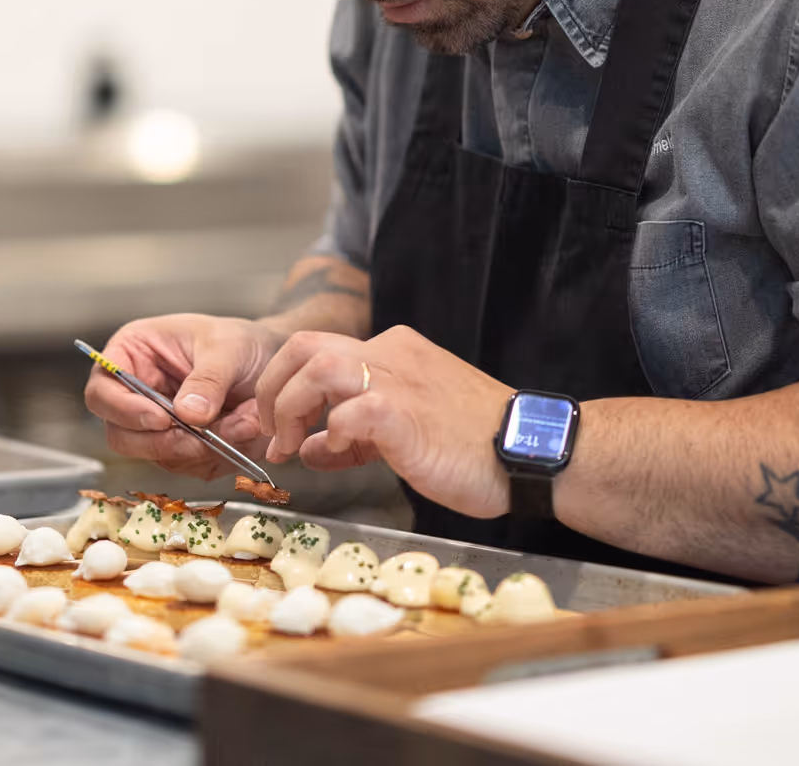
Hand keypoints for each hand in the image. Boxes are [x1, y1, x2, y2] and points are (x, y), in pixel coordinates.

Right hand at [83, 313, 276, 478]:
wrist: (270, 361)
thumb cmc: (240, 341)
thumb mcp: (227, 347)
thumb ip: (208, 378)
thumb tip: (188, 414)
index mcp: (132, 354)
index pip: (102, 390)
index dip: (124, 410)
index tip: (161, 418)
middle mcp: (136, 394)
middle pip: (121, 436)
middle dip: (163, 442)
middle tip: (200, 437)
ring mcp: (157, 426)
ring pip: (158, 456)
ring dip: (201, 449)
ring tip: (242, 423)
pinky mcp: (181, 448)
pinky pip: (189, 466)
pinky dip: (218, 456)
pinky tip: (243, 430)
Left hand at [256, 325, 512, 517]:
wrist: (529, 451)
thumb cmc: (473, 446)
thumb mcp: (403, 432)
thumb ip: (353, 435)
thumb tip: (309, 447)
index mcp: (391, 352)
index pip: (316, 351)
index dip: (283, 387)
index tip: (277, 429)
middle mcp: (390, 353)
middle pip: (303, 346)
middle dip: (271, 388)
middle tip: (270, 432)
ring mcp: (398, 379)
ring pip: (316, 366)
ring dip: (288, 406)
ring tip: (288, 445)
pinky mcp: (405, 412)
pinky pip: (350, 410)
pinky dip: (332, 430)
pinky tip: (337, 450)